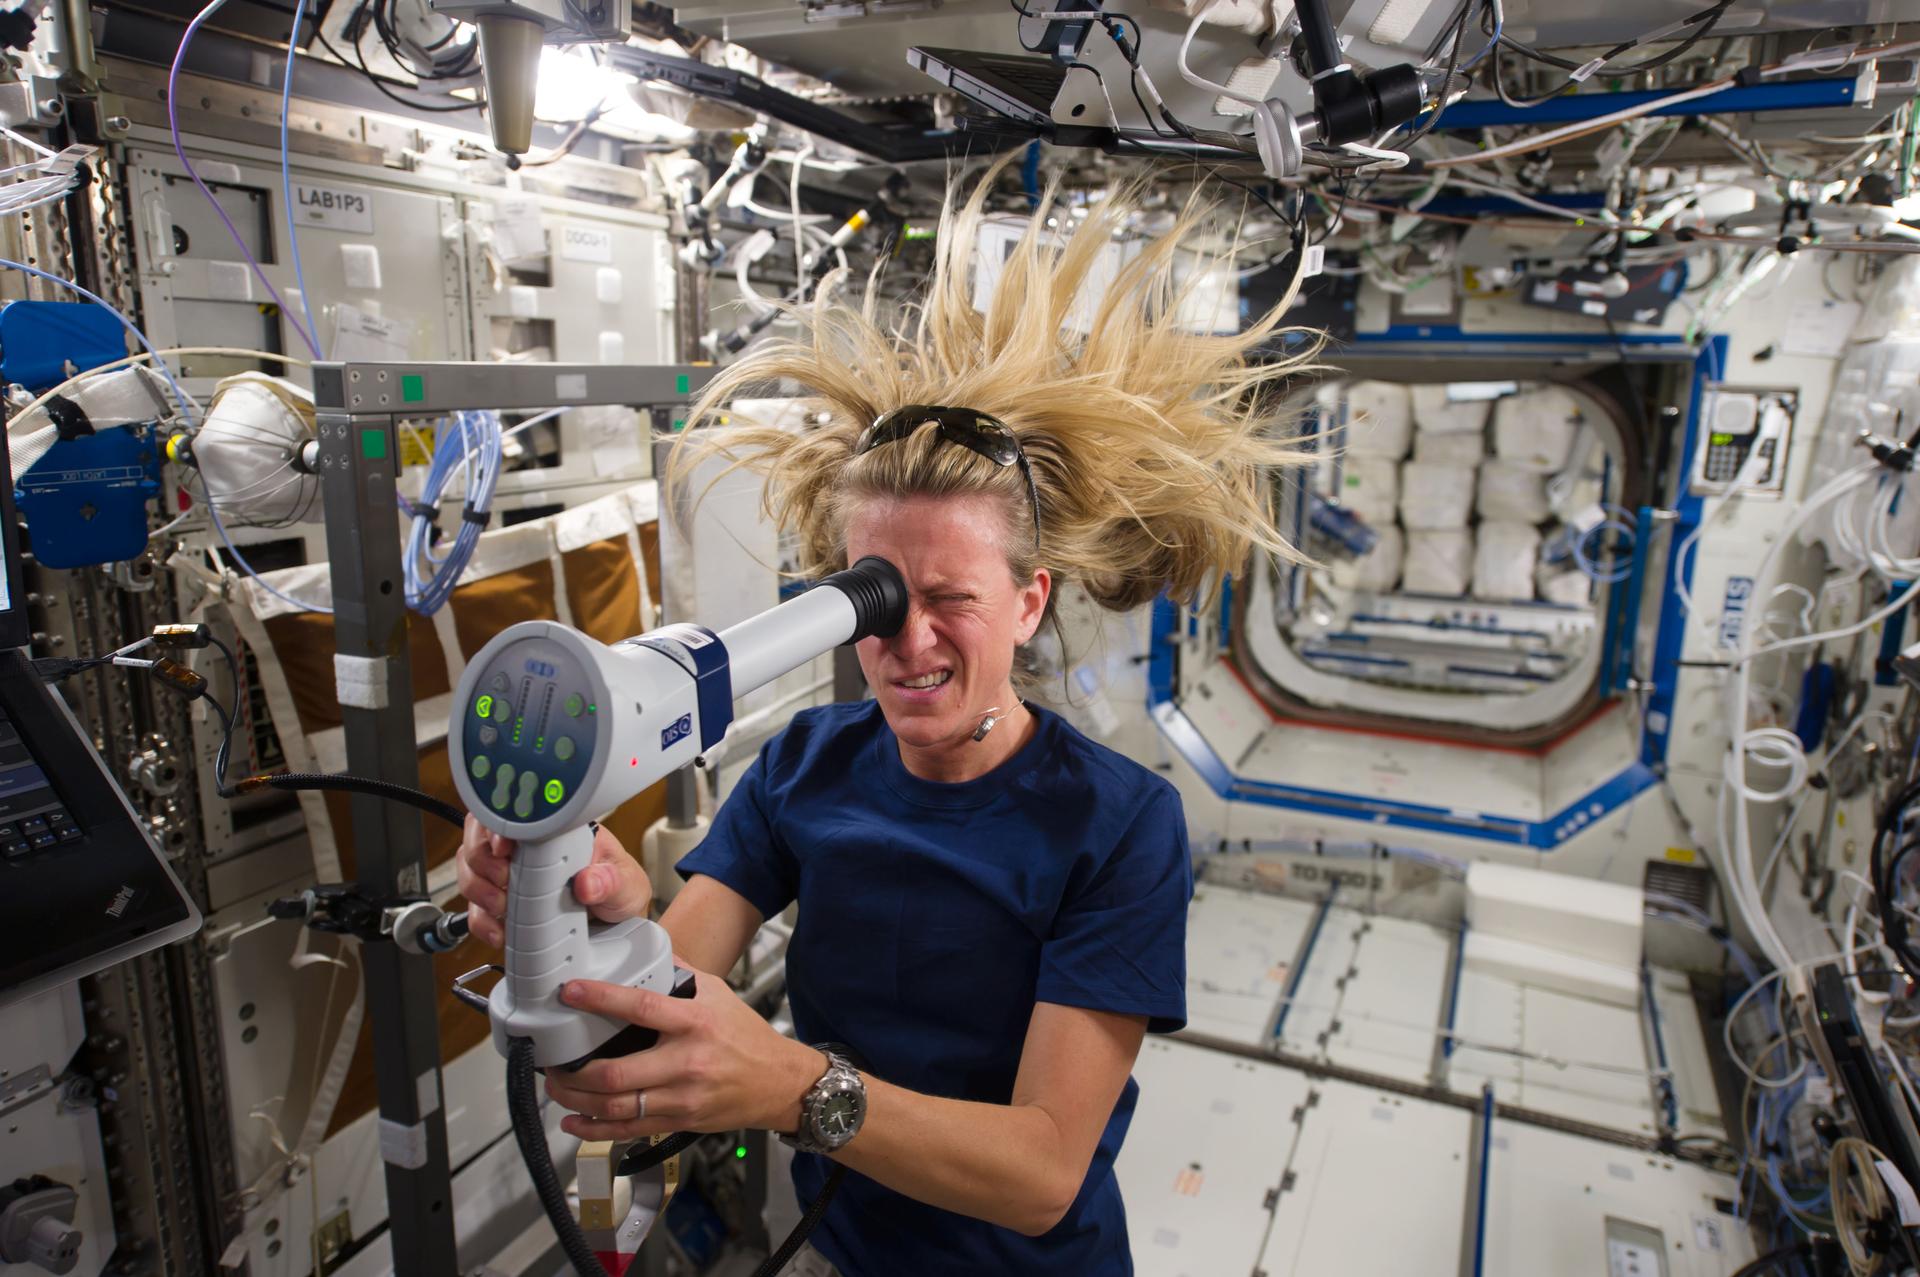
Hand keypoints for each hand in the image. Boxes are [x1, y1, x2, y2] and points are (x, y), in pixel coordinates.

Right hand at [454, 816, 651, 947]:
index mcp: (556, 831)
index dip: (498, 827)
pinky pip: (475, 910)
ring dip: (478, 890)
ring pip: (470, 871)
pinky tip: (499, 932)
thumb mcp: (625, 882)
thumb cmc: (619, 889)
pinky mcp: (503, 905)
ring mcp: (512, 876)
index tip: (503, 847)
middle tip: (504, 881)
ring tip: (502, 908)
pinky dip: (481, 922)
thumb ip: (610, 881)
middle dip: (483, 861)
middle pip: (479, 838)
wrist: (618, 923)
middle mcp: (527, 849)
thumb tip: (588, 882)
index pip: (514, 814)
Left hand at [543, 972, 826, 1140]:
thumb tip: (647, 952)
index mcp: (695, 1023)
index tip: (571, 992)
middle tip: (552, 1061)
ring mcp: (681, 1097)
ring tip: (556, 1087)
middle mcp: (686, 1063)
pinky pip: (628, 1130)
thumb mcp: (719, 993)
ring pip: (616, 1107)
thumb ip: (680, 974)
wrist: (779, 1082)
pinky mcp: (679, 1121)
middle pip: (616, 1074)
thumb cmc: (747, 1037)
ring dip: (576, 1100)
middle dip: (574, 1071)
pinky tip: (574, 1121)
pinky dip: (595, 1129)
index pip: (641, 1009)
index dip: (601, 1000)